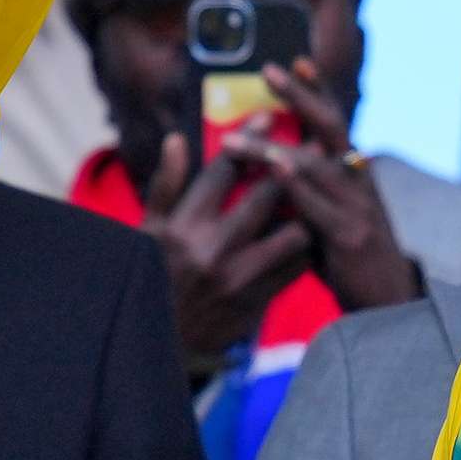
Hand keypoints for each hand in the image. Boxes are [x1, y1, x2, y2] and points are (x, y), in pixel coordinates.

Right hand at [137, 132, 310, 379]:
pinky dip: (304, 248)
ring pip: (292, 233)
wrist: (157, 344)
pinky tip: (308, 232)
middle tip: (307, 145)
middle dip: (290, 165)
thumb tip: (177, 139)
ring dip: (303, 211)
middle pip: (266, 195)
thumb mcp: (147, 231)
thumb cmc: (151, 276)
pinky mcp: (258, 303)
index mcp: (184, 225)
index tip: (266, 115)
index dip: (248, 138)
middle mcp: (213, 249)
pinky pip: (295, 268)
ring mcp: (239, 279)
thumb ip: (165, 185)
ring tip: (312, 193)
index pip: (223, 170)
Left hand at [251, 61, 420, 312]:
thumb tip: (266, 167)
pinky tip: (275, 168)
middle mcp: (357, 181)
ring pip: (316, 162)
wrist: (389, 303)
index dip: (316, 92)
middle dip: (300, 96)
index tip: (296, 61)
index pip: (332, 123)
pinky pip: (319, 203)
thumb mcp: (328, 215)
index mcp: (352, 173)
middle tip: (269, 70)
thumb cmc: (349, 258)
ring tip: (237, 137)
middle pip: (329, 127)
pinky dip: (297, 183)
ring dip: (274, 145)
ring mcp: (357, 205)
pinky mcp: (350, 234)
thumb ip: (305, 191)